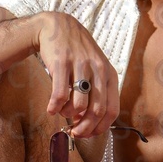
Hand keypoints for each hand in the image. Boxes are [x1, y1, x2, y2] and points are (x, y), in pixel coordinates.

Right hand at [36, 11, 118, 136]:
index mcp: (109, 74)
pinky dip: (54, 107)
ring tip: (61, 112)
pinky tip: (51, 109)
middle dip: (84, 128)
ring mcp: (80, 65)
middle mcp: (98, 69)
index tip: (88, 134)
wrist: (57, 26)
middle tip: (74, 132)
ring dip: (68, 115)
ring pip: (78, 105)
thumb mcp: (94, 68)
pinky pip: (59, 95)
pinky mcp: (62, 63)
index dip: (100, 128)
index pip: (112, 110)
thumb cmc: (76, 53)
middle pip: (96, 111)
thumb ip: (96, 92)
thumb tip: (90, 122)